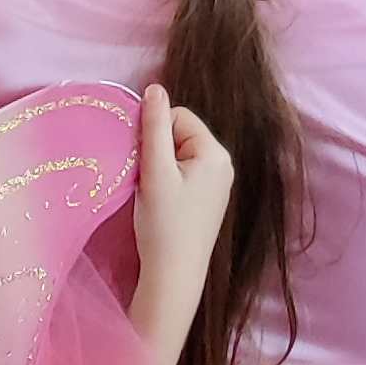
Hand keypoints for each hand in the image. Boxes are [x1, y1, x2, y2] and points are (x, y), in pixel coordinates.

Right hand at [133, 81, 234, 292]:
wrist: (174, 276)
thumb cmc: (163, 224)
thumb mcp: (155, 172)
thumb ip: (153, 127)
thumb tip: (154, 87)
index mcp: (215, 153)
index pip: (177, 117)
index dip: (153, 133)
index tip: (142, 162)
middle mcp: (223, 164)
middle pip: (179, 134)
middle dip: (157, 151)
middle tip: (146, 180)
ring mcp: (217, 183)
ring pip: (178, 154)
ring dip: (159, 167)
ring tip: (152, 194)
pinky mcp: (208, 200)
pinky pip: (183, 173)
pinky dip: (167, 182)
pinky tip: (160, 204)